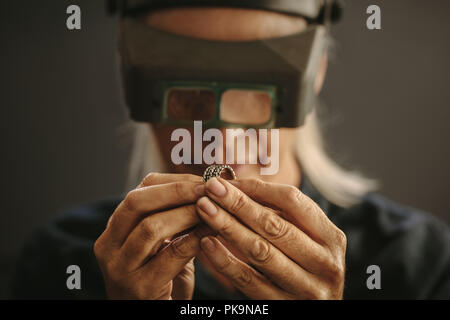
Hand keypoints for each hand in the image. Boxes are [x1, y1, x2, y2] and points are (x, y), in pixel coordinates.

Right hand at [94, 173, 209, 299]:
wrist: (155, 314)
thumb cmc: (163, 278)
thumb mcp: (163, 243)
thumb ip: (173, 217)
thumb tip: (206, 187)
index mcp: (114, 229)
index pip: (140, 191)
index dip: (173, 182)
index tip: (202, 179)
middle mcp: (109, 246)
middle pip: (137, 202)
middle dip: (176, 192)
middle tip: (207, 189)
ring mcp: (120, 268)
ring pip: (151, 227)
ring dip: (187, 214)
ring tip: (212, 209)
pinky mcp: (140, 288)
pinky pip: (170, 256)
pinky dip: (194, 240)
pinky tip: (211, 233)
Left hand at [195, 178, 346, 299]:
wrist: (321, 311)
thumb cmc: (308, 265)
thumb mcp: (307, 238)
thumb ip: (281, 214)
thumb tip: (237, 186)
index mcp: (331, 237)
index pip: (293, 201)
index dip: (257, 188)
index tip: (228, 181)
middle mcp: (324, 263)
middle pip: (275, 226)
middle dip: (238, 204)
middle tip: (211, 188)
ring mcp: (306, 288)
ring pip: (260, 252)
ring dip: (228, 227)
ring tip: (204, 209)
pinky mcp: (283, 306)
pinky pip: (248, 281)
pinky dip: (225, 261)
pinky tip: (207, 243)